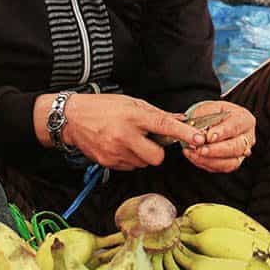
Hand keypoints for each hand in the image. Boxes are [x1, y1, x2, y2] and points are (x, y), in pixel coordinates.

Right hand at [33, 92, 206, 170]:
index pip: (164, 125)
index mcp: (133, 116)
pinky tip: (119, 146)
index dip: (183, 133)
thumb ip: (156, 113)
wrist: (72, 118)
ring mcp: (115, 151)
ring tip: (129, 140)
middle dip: (157, 152)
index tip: (198, 138)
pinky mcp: (108, 162)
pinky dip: (130, 159)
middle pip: (157, 157)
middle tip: (148, 140)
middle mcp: (124, 135)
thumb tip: (180, 120)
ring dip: (142, 155)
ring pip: (143, 163)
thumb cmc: (102, 107)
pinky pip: (130, 167)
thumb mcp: (131, 102)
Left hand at [182, 100, 255, 173]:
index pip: (236, 126)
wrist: (210, 121)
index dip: (222, 132)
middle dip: (216, 150)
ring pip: (231, 162)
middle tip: (200, 149)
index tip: (209, 136)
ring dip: (210, 160)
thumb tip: (199, 137)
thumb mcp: (207, 109)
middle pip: (236, 147)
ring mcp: (242, 152)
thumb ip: (204, 120)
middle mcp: (247, 137)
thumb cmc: (211, 113)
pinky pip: (222, 168)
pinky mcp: (233, 163)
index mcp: (244, 119)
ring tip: (193, 153)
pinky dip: (206, 164)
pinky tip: (194, 156)